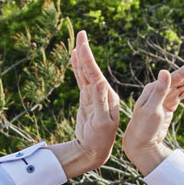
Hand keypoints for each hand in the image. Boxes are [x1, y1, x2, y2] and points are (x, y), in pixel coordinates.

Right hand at [49, 31, 121, 178]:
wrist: (94, 150)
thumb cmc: (100, 139)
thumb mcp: (102, 122)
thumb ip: (100, 102)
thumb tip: (99, 82)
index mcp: (108, 96)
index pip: (96, 74)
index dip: (88, 59)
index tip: (83, 44)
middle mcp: (102, 92)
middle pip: (91, 69)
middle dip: (86, 52)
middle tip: (81, 34)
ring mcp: (93, 95)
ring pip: (86, 72)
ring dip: (82, 57)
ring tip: (79, 41)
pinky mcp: (86, 99)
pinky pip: (82, 80)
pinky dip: (78, 68)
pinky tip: (75, 57)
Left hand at [122, 45, 183, 174]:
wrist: (139, 144)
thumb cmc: (143, 129)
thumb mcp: (150, 111)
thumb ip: (159, 91)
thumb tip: (165, 71)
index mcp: (155, 88)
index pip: (178, 74)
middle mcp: (160, 89)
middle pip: (182, 74)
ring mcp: (165, 97)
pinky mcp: (169, 105)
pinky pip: (182, 91)